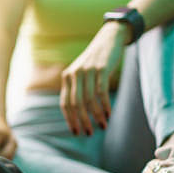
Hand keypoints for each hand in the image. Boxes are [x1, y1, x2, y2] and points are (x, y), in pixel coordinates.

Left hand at [60, 21, 129, 135]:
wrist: (108, 39)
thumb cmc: (95, 61)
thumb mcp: (81, 73)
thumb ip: (77, 89)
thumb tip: (77, 114)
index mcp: (66, 77)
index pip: (65, 103)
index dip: (70, 119)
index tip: (76, 132)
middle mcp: (74, 74)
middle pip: (76, 104)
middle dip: (83, 121)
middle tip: (89, 133)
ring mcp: (87, 71)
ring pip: (89, 99)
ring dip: (96, 115)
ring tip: (102, 126)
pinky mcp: (101, 69)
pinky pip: (101, 92)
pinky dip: (105, 105)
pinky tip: (108, 115)